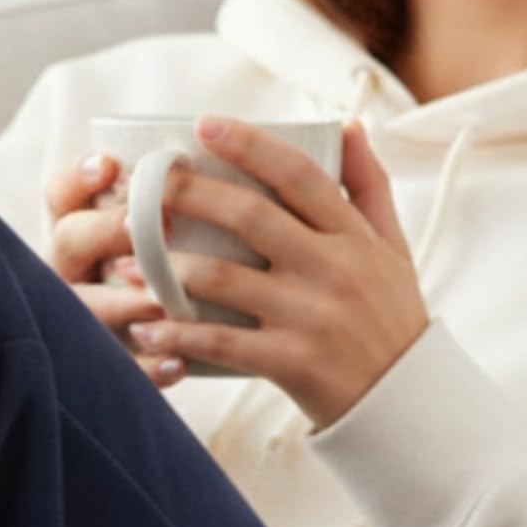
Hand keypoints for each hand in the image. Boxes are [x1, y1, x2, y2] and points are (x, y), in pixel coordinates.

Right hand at [41, 151, 188, 386]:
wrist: (168, 350)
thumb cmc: (181, 264)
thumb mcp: (166, 227)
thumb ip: (188, 196)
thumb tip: (261, 139)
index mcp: (81, 227)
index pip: (63, 194)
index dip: (79, 178)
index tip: (110, 166)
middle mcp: (72, 269)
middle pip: (69, 241)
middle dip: (102, 233)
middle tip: (139, 228)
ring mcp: (81, 316)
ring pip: (86, 307)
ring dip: (124, 302)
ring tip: (162, 302)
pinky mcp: (105, 363)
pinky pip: (119, 366)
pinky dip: (146, 365)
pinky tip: (179, 363)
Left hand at [127, 117, 428, 430]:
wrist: (406, 400)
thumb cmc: (391, 316)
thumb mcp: (392, 247)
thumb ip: (368, 186)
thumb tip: (348, 126)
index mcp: (353, 236)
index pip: (300, 174)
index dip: (250, 145)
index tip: (204, 125)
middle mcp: (332, 269)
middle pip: (250, 216)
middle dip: (190, 194)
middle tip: (145, 185)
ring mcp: (310, 316)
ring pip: (224, 278)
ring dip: (166, 267)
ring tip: (120, 261)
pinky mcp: (290, 361)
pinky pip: (220, 342)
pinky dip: (176, 333)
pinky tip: (142, 325)